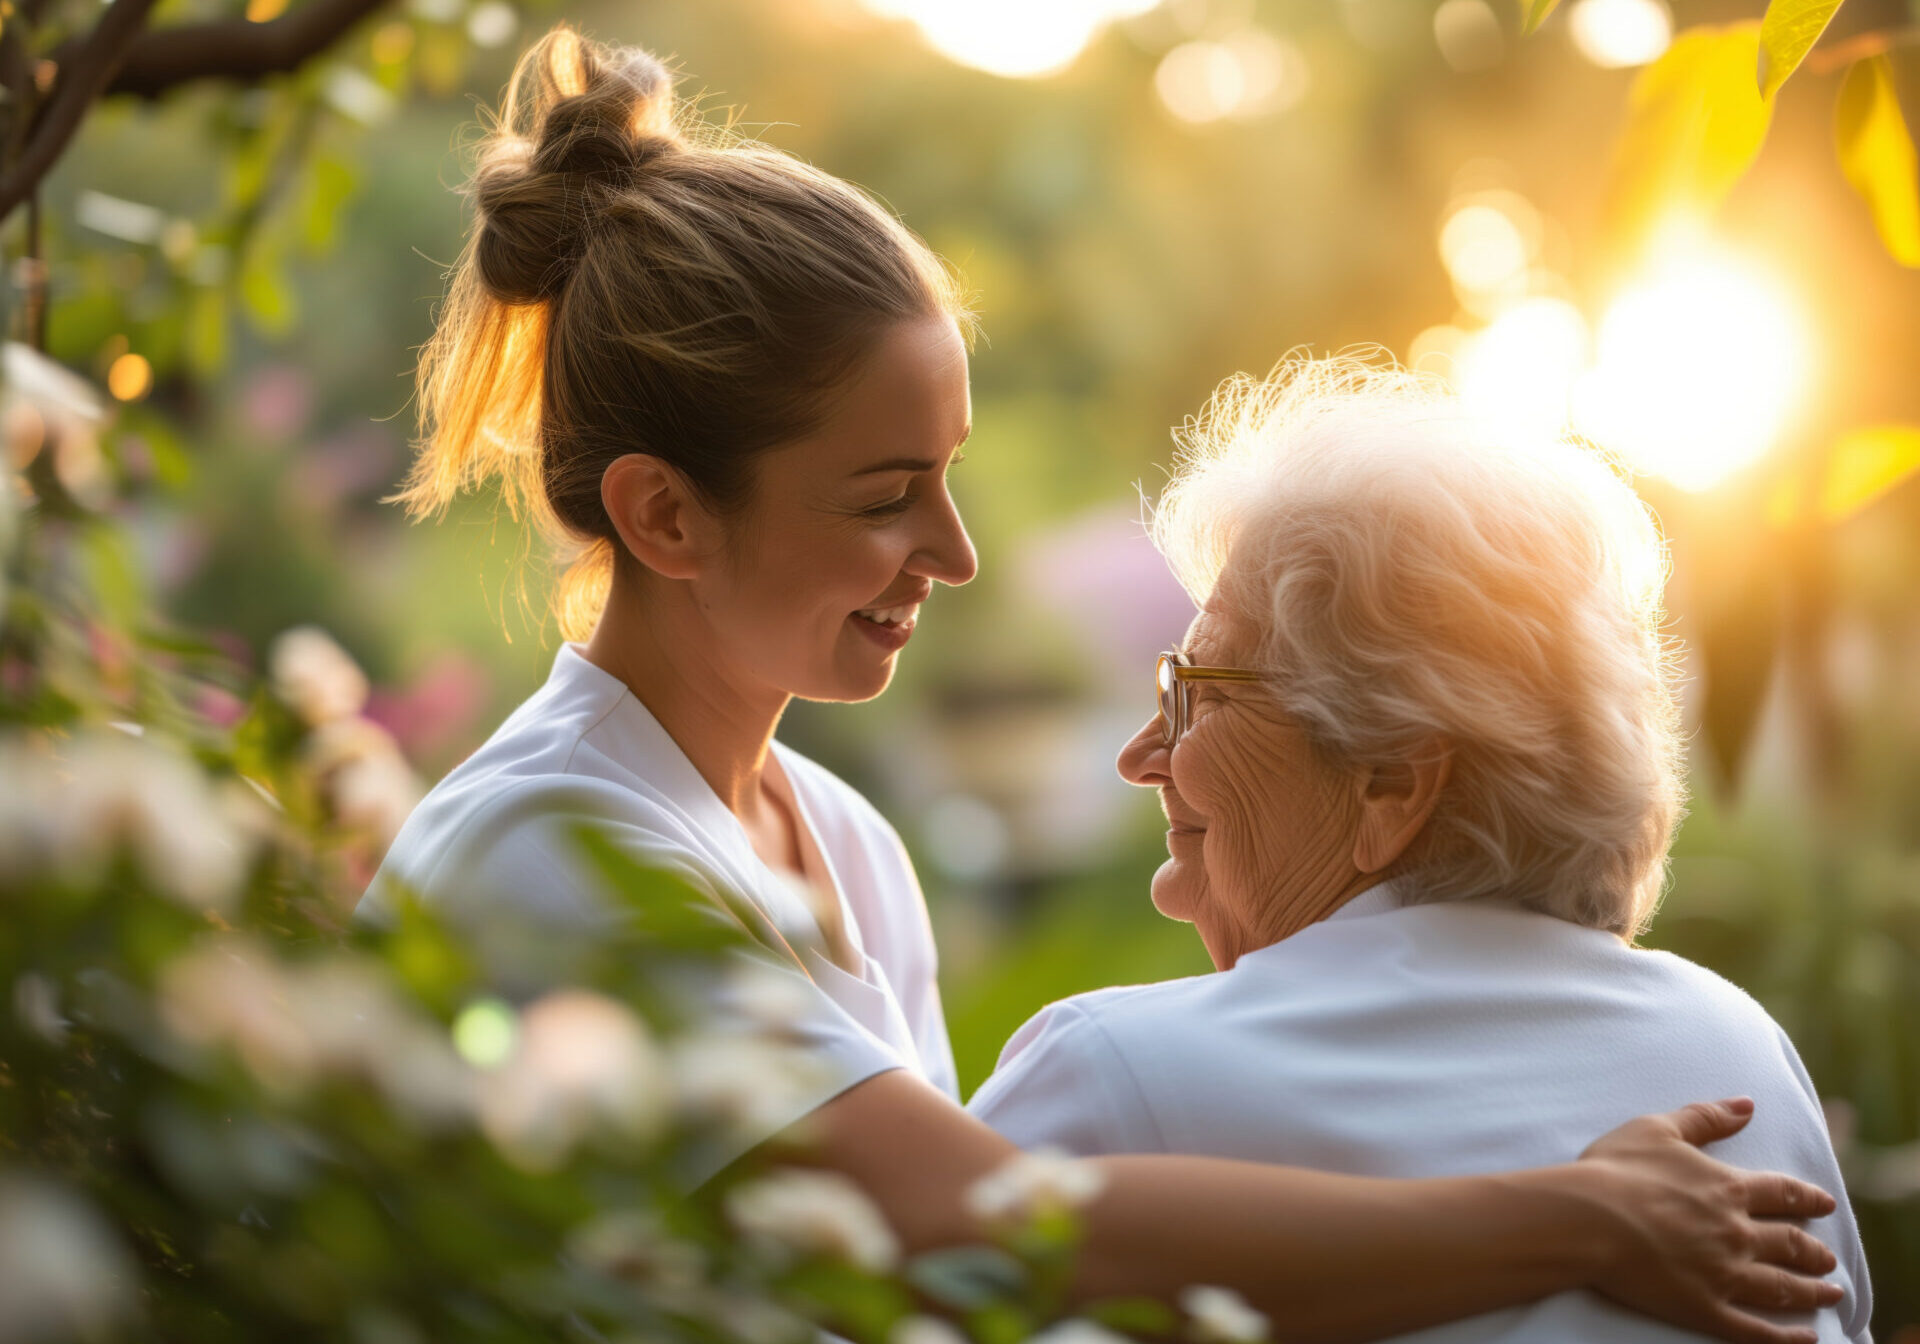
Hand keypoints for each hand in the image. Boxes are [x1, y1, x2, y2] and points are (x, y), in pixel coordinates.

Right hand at [1575, 1097, 1842, 1343]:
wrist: (1587, 1218)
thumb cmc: (1615, 1170)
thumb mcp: (1657, 1129)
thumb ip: (1705, 1117)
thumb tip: (1746, 1105)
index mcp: (1728, 1189)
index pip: (1782, 1192)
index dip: (1807, 1197)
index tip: (1825, 1203)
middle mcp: (1737, 1233)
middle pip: (1791, 1243)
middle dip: (1815, 1251)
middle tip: (1830, 1258)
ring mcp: (1725, 1274)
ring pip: (1783, 1286)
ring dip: (1813, 1291)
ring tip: (1832, 1294)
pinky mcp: (1706, 1308)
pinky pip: (1757, 1329)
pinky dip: (1787, 1337)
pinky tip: (1807, 1337)